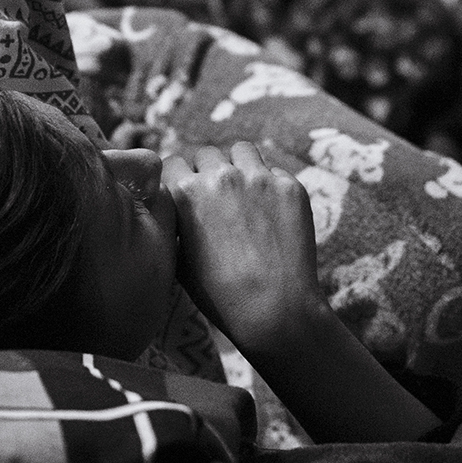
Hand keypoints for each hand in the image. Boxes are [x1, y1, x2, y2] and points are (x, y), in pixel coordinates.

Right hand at [163, 142, 325, 359]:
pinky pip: (274, 172)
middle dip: (208, 171)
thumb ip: (173, 225)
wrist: (275, 311)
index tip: (186, 191)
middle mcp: (220, 176)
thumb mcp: (179, 261)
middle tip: (217, 198)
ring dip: (239, 166)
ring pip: (241, 151)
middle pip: (206, 153)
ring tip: (245, 193)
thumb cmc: (221, 296)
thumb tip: (174, 210)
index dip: (179, 179)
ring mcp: (258, 177)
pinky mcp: (289, 185)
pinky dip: (270, 186)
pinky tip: (272, 213)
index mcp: (186, 193)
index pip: (173, 162)